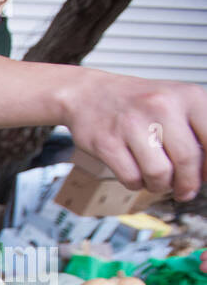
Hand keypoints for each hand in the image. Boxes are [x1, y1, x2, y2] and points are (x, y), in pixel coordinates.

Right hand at [62, 70, 206, 201]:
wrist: (88, 94)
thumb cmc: (136, 102)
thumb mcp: (176, 102)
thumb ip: (196, 130)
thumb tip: (206, 170)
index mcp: (188, 96)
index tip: (205, 177)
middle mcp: (162, 106)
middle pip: (186, 160)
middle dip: (187, 184)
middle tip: (184, 191)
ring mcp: (133, 124)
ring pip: (159, 174)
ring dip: (160, 186)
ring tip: (157, 181)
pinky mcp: (107, 143)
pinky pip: (131, 178)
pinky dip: (136, 184)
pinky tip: (136, 175)